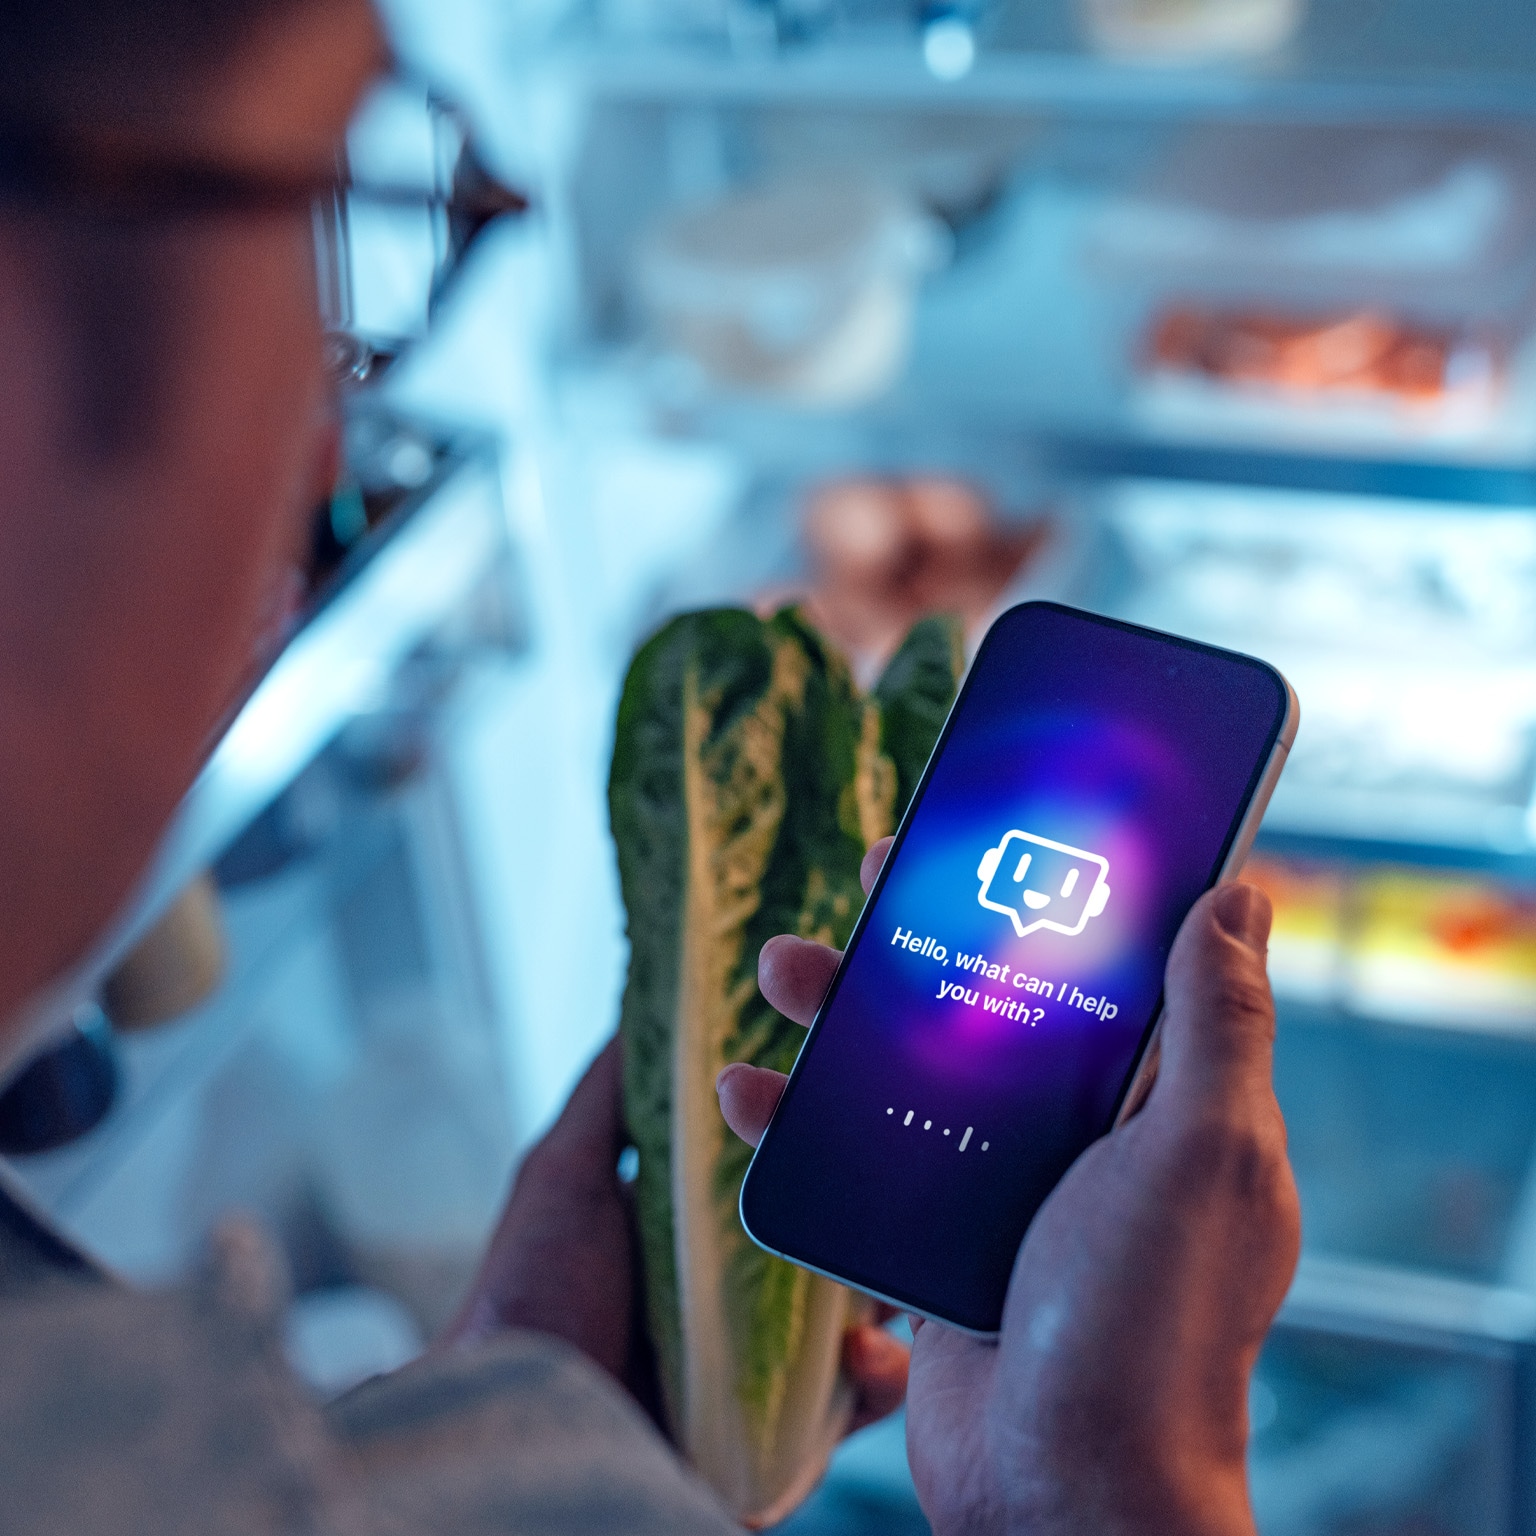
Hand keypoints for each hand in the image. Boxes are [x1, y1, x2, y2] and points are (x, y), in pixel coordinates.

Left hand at [444, 1034, 908, 1436]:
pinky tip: (866, 1354)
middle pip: (837, 1233)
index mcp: (699, 1228)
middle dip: (878, 1204)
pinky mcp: (788, 1433)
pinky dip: (880, 1377)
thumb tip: (655, 995)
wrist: (526, 1436)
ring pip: (864, 1310)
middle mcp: (741, 1292)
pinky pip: (860, 1401)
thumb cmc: (527, 1299)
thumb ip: (611, 1095)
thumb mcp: (562, 1176)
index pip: (784, 1167)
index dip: (825, 1128)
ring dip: (890, 1284)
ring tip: (894, 1264)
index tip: (860, 1078)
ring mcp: (769, 1362)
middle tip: (908, 1172)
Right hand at [718, 839, 1299, 1535]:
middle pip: (986, 996)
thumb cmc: (1153, 1326)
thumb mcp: (1206, 1155)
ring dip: (838, 1010)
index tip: (997, 822)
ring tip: (781, 967)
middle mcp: (1079, 1131)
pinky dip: (796, 1120)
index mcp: (1156, 1099)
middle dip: (925, 929)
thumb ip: (1219, 1025)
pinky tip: (745, 1095)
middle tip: (874, 869)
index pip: (1101, 962)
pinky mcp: (929, 1234)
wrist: (1063, 1489)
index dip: (1050, 886)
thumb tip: (1238, 896)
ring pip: (905, 1064)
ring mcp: (998, 1182)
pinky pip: (854, 1152)